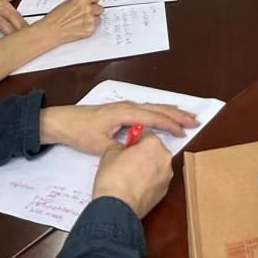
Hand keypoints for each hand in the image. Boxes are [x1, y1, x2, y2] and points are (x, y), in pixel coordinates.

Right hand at [34, 0, 103, 45]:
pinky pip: (95, 27)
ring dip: (92, 19)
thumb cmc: (55, 18)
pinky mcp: (90, 30)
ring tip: (80, 21)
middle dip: (94, 10)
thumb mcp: (67, 3)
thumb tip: (88, 0)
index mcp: (82, 0)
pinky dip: (89, 27)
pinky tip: (79, 27)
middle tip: (85, 13)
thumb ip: (81, 1)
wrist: (50, 31)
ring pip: (98, 18)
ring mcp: (90, 20)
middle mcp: (88, 10)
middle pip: (100, 7)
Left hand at [39, 101, 198, 155]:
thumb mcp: (100, 145)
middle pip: (157, 109)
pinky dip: (160, 112)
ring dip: (170, 112)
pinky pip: (146, 109)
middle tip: (195, 120)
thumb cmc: (80, 133)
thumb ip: (121, 148)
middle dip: (177, 114)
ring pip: (153, 107)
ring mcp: (125, 107)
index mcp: (124, 113)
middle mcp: (128, 106)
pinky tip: (165, 115)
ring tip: (186, 116)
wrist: (61, 122)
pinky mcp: (121, 110)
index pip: (153, 118)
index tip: (184, 131)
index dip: (170, 124)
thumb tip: (138, 151)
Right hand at [92, 135, 172, 217]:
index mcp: (154, 144)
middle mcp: (165, 158)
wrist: (116, 206)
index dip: (135, 141)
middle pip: (154, 150)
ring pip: (156, 166)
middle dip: (143, 154)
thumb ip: (120, 146)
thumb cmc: (114, 179)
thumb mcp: (110, 152)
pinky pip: (156, 181)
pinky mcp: (164, 191)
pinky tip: (134, 187)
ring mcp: (166, 176)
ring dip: (147, 168)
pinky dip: (148, 182)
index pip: (146, 135)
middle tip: (127, 161)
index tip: (128, 147)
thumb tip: (122, 148)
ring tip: (129, 176)